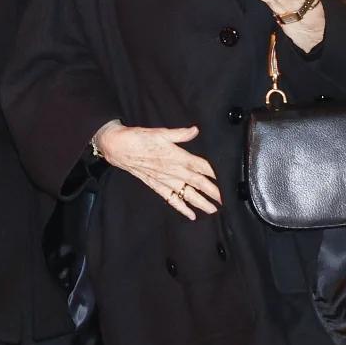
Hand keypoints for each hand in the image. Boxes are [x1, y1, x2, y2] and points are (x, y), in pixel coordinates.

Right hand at [95, 123, 220, 220]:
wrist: (119, 148)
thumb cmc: (139, 138)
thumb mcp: (160, 132)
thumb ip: (180, 134)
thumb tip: (195, 130)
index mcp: (176, 156)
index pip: (200, 166)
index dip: (214, 173)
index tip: (227, 179)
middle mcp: (172, 171)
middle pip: (196, 183)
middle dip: (212, 192)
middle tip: (225, 200)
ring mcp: (164, 180)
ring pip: (186, 194)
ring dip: (200, 202)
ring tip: (213, 210)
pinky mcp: (156, 185)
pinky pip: (171, 199)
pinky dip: (181, 207)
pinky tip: (190, 215)